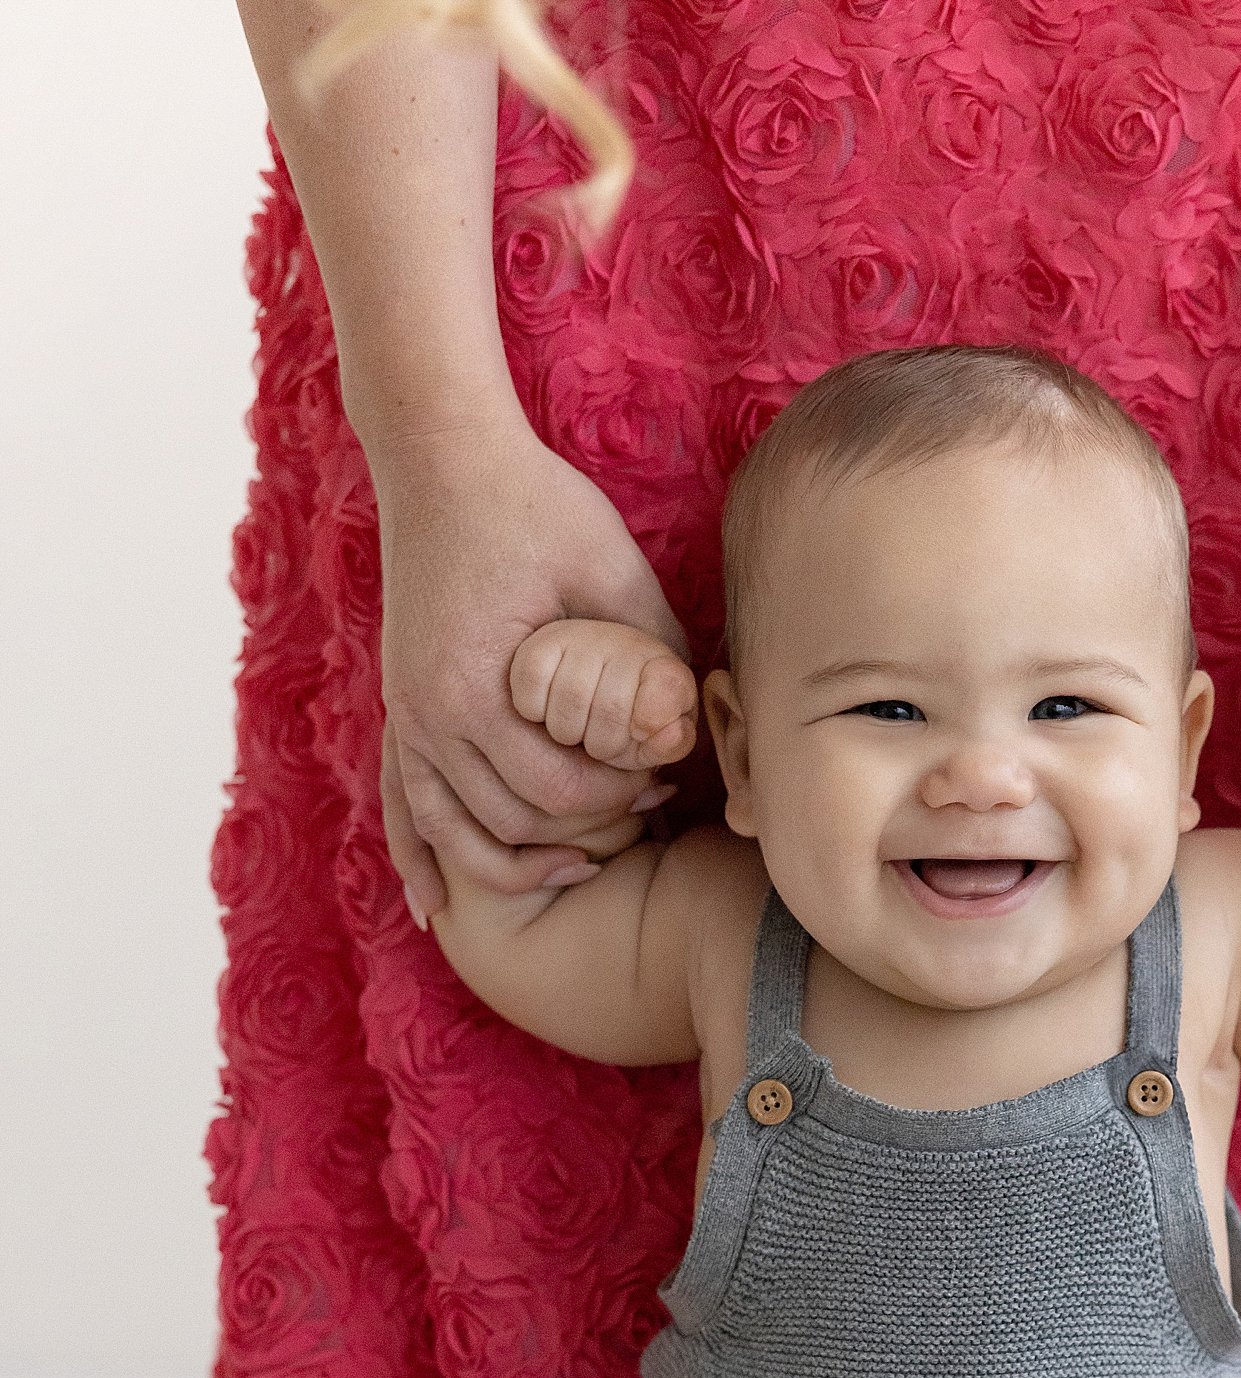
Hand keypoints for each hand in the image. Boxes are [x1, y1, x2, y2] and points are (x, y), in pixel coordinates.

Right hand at [370, 416, 697, 917]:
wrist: (443, 459)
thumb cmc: (537, 507)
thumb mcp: (614, 570)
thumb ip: (651, 648)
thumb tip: (693, 721)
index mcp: (474, 685)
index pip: (557, 791)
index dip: (619, 801)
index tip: (663, 783)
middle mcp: (425, 714)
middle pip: (511, 822)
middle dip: (585, 831)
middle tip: (646, 813)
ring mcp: (405, 715)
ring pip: (455, 833)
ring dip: (517, 863)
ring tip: (584, 866)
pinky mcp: (399, 709)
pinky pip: (400, 806)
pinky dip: (419, 860)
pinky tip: (435, 907)